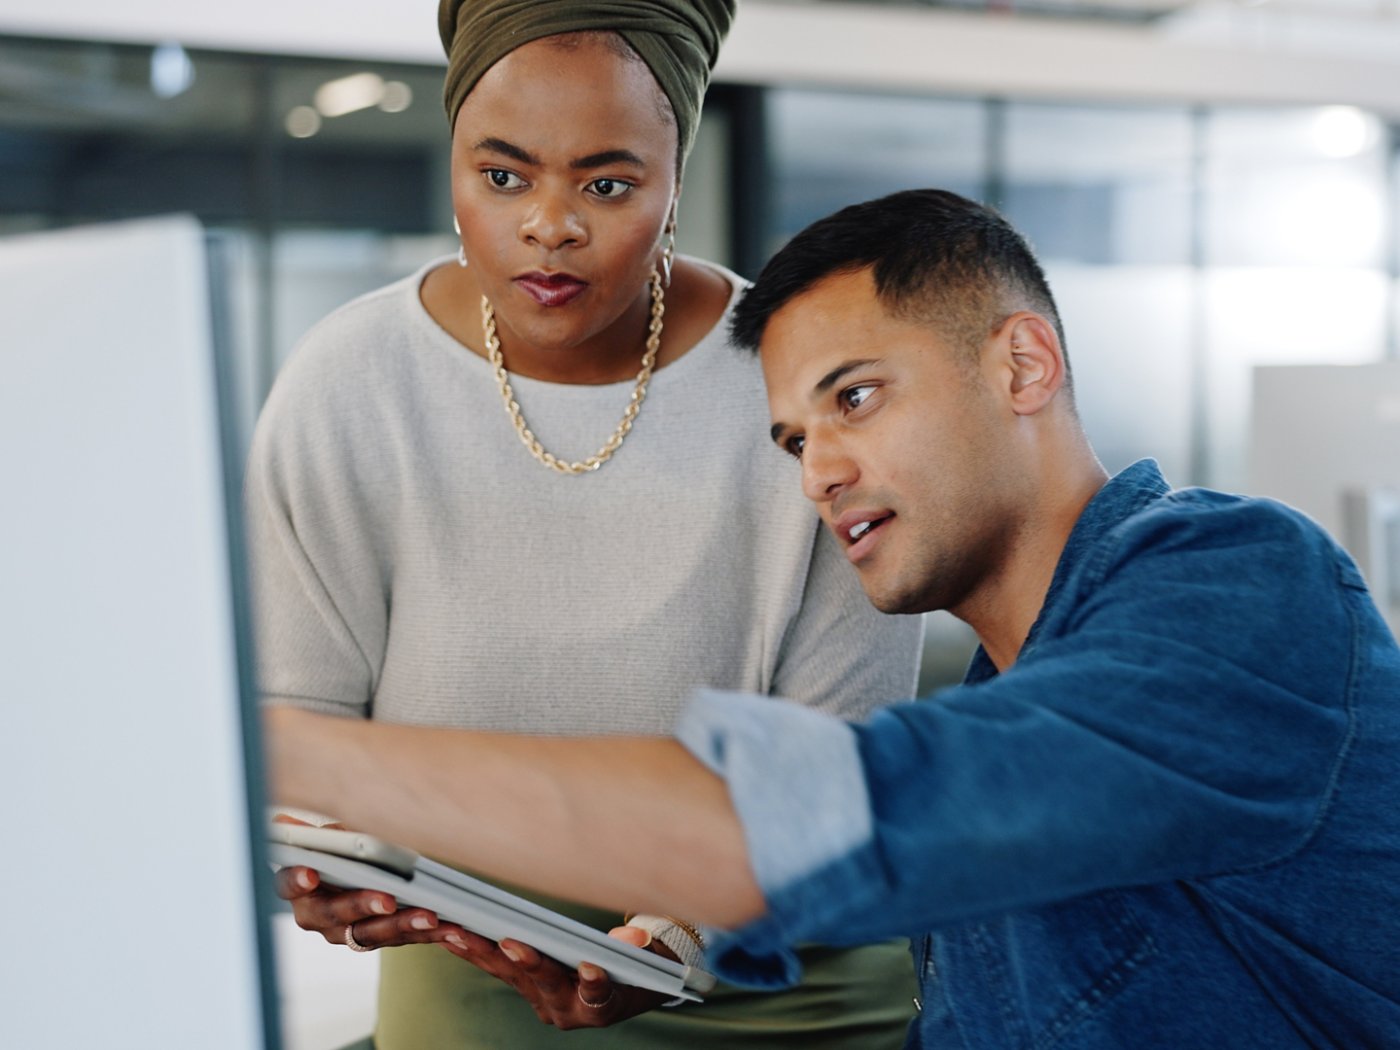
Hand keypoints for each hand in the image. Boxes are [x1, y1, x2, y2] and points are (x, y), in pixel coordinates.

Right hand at [272, 815, 461, 950]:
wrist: (353, 870)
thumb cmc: (338, 849)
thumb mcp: (330, 835)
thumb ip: (319, 834)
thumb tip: (285, 820)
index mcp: (298, 886)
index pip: (288, 884)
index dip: (296, 880)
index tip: (310, 874)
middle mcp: (318, 915)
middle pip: (337, 914)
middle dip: (363, 906)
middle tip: (387, 900)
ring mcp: (347, 931)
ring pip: (372, 933)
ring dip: (403, 925)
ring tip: (430, 917)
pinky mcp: (377, 938)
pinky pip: (401, 939)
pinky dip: (427, 934)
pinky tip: (450, 929)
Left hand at [440, 924, 677, 1028]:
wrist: (627, 989)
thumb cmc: (639, 969)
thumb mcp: (649, 959)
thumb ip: (639, 949)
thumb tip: (634, 939)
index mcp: (603, 1006)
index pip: (597, 996)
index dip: (594, 983)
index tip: (592, 970)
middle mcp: (569, 1011)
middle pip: (546, 984)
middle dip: (526, 962)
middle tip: (509, 944)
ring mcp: (544, 1003)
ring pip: (512, 977)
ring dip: (484, 954)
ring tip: (460, 933)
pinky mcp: (527, 991)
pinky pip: (500, 971)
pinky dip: (478, 952)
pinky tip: (453, 936)